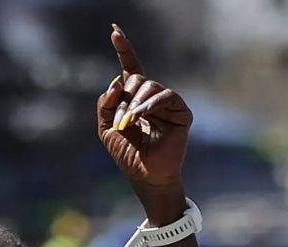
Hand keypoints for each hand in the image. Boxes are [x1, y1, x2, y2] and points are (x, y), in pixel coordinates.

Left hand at [97, 25, 191, 194]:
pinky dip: (150, 105)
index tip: (114, 30)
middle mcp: (152, 97)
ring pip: (148, 86)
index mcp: (135, 99)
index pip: (131, 68)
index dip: (124, 49)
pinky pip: (165, 96)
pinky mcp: (181, 112)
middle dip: (123, 99)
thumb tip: (117, 80)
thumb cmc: (128, 154)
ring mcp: (168, 103)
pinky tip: (141, 117)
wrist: (145, 175)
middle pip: (136, 79)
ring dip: (134, 105)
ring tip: (129, 124)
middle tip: (120, 122)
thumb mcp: (106, 128)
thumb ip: (106, 104)